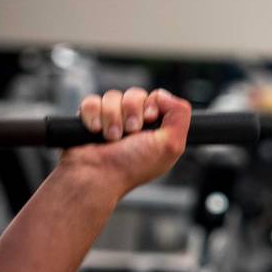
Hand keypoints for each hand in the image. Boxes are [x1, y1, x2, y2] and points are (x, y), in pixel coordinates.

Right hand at [59, 87, 191, 196]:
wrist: (96, 176)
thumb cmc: (131, 168)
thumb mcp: (170, 145)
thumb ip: (179, 115)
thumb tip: (165, 95)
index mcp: (156, 130)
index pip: (157, 98)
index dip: (152, 105)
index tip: (149, 119)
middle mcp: (135, 124)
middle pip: (135, 94)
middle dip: (131, 112)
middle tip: (130, 133)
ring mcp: (112, 120)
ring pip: (112, 96)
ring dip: (112, 117)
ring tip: (112, 138)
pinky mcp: (91, 118)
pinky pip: (92, 102)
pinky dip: (94, 116)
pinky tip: (96, 132)